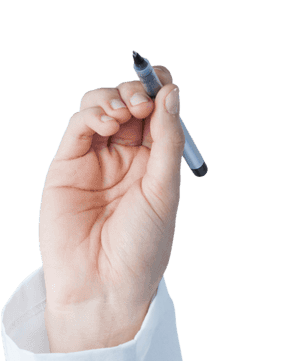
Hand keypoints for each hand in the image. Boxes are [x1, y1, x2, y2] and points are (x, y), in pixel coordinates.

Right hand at [39, 65, 184, 347]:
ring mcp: (96, 160)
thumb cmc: (143, 246)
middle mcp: (128, 159)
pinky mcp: (67, 165)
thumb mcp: (164, 190)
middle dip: (138, 91)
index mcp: (158, 165)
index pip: (161, 116)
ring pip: (102, 108)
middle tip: (144, 100)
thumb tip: (171, 92)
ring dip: (114, 98)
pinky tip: (107, 121)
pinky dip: (93, 113)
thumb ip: (167, 142)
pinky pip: (78, 126)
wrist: (104, 285)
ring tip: (125, 113)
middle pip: (132, 106)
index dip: (162, 91)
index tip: (167, 76)